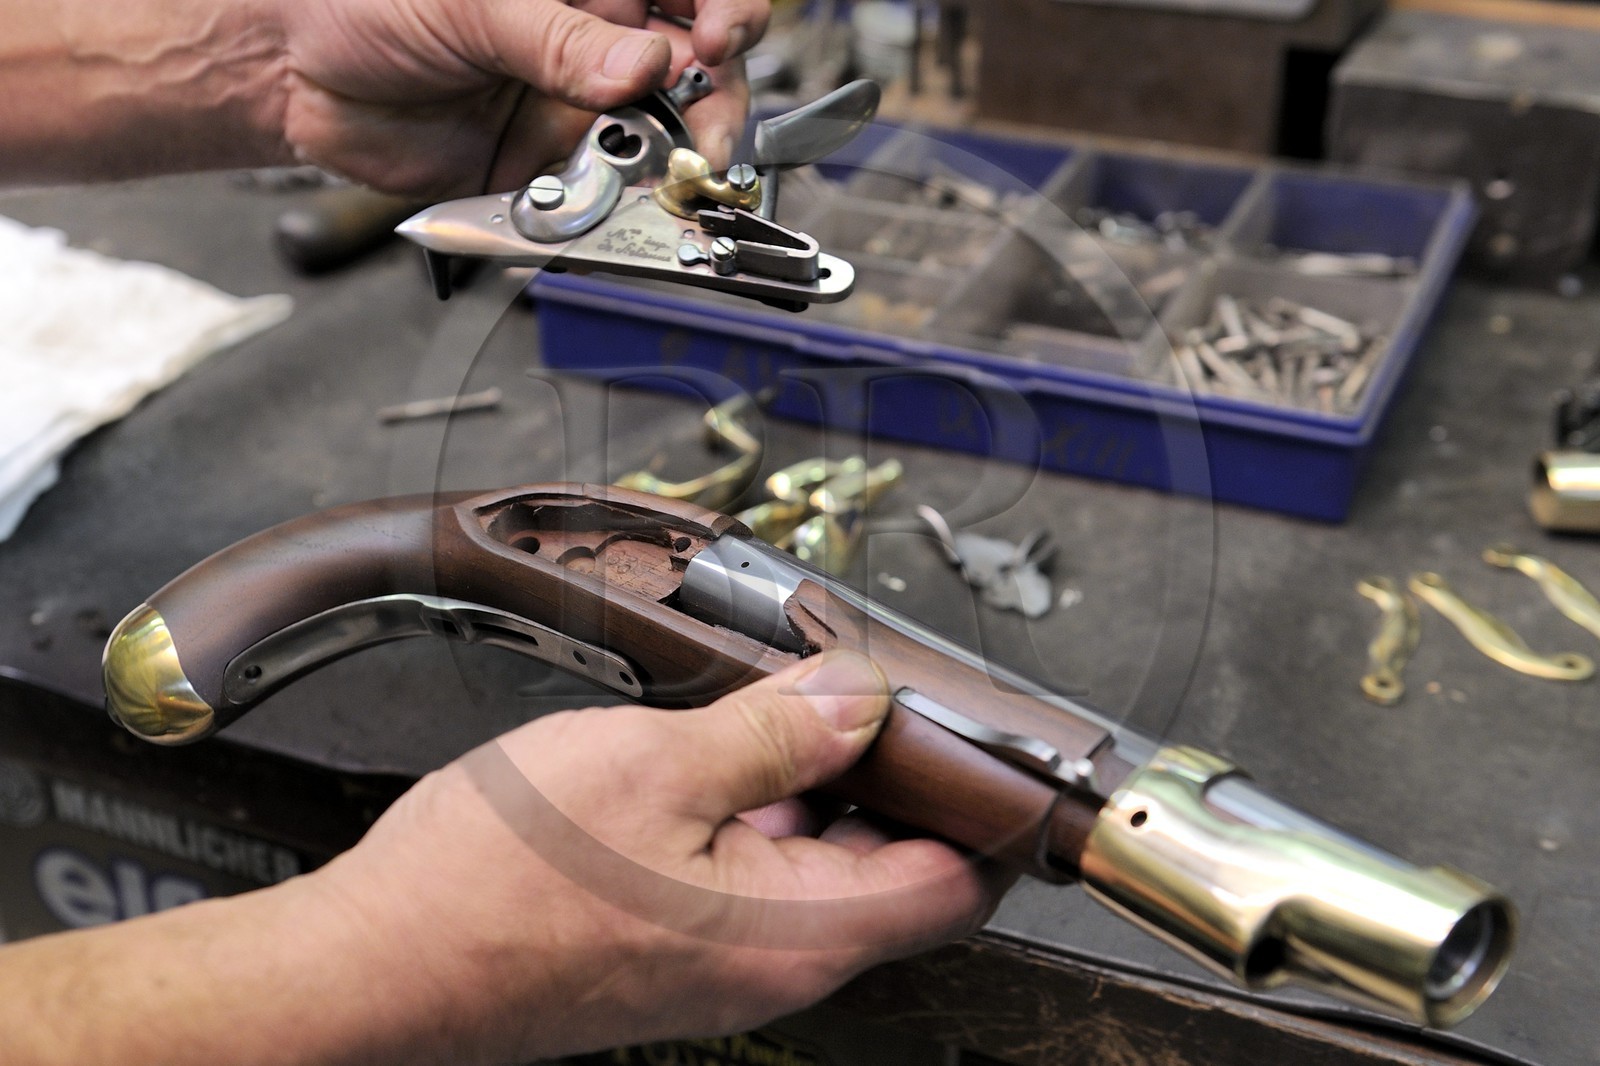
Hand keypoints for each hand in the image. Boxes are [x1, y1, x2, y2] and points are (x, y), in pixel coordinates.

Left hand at [278, 0, 769, 196]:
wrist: (293, 75)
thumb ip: (561, 40)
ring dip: (677, 158)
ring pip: (664, 132)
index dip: (725, 9)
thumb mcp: (472, 5)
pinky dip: (622, 202)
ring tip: (670, 174)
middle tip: (704, 132)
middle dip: (715, 99)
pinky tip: (616, 199)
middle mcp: (595, 34)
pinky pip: (607, 187)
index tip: (719, 41)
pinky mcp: (553, 162)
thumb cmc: (362, 2)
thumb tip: (643, 68)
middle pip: (698, 64)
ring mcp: (579, 99)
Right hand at [307, 650, 1013, 1062]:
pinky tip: (720, 743)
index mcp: (799, 930)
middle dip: (897, 771)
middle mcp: (774, 958)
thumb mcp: (657, 767)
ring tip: (793, 694)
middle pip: (890, 864)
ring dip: (819, 780)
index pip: (954, 883)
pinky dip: (759, 804)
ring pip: (815, 859)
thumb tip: (862, 698)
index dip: (987, 807)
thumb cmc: (495, 885)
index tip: (991, 740)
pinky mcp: (671, 940)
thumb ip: (778, 730)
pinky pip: (751, 868)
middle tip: (876, 684)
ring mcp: (720, 955)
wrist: (375, 964)